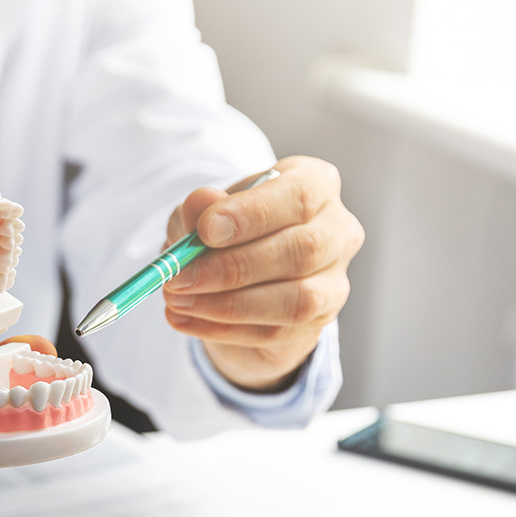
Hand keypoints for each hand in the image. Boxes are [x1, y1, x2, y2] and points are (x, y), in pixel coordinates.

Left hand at [161, 156, 363, 391]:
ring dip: (227, 304)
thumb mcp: (203, 214)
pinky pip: (275, 331)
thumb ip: (200, 208)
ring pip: (296, 299)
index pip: (299, 195)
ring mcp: (334, 281)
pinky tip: (186, 320)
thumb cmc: (227, 233)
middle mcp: (337, 230)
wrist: (239, 280)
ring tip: (177, 300)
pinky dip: (222, 329)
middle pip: (302, 250)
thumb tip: (201, 201)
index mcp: (316, 185)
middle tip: (179, 276)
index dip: (252, 214)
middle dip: (232, 267)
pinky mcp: (318, 323)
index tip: (205, 230)